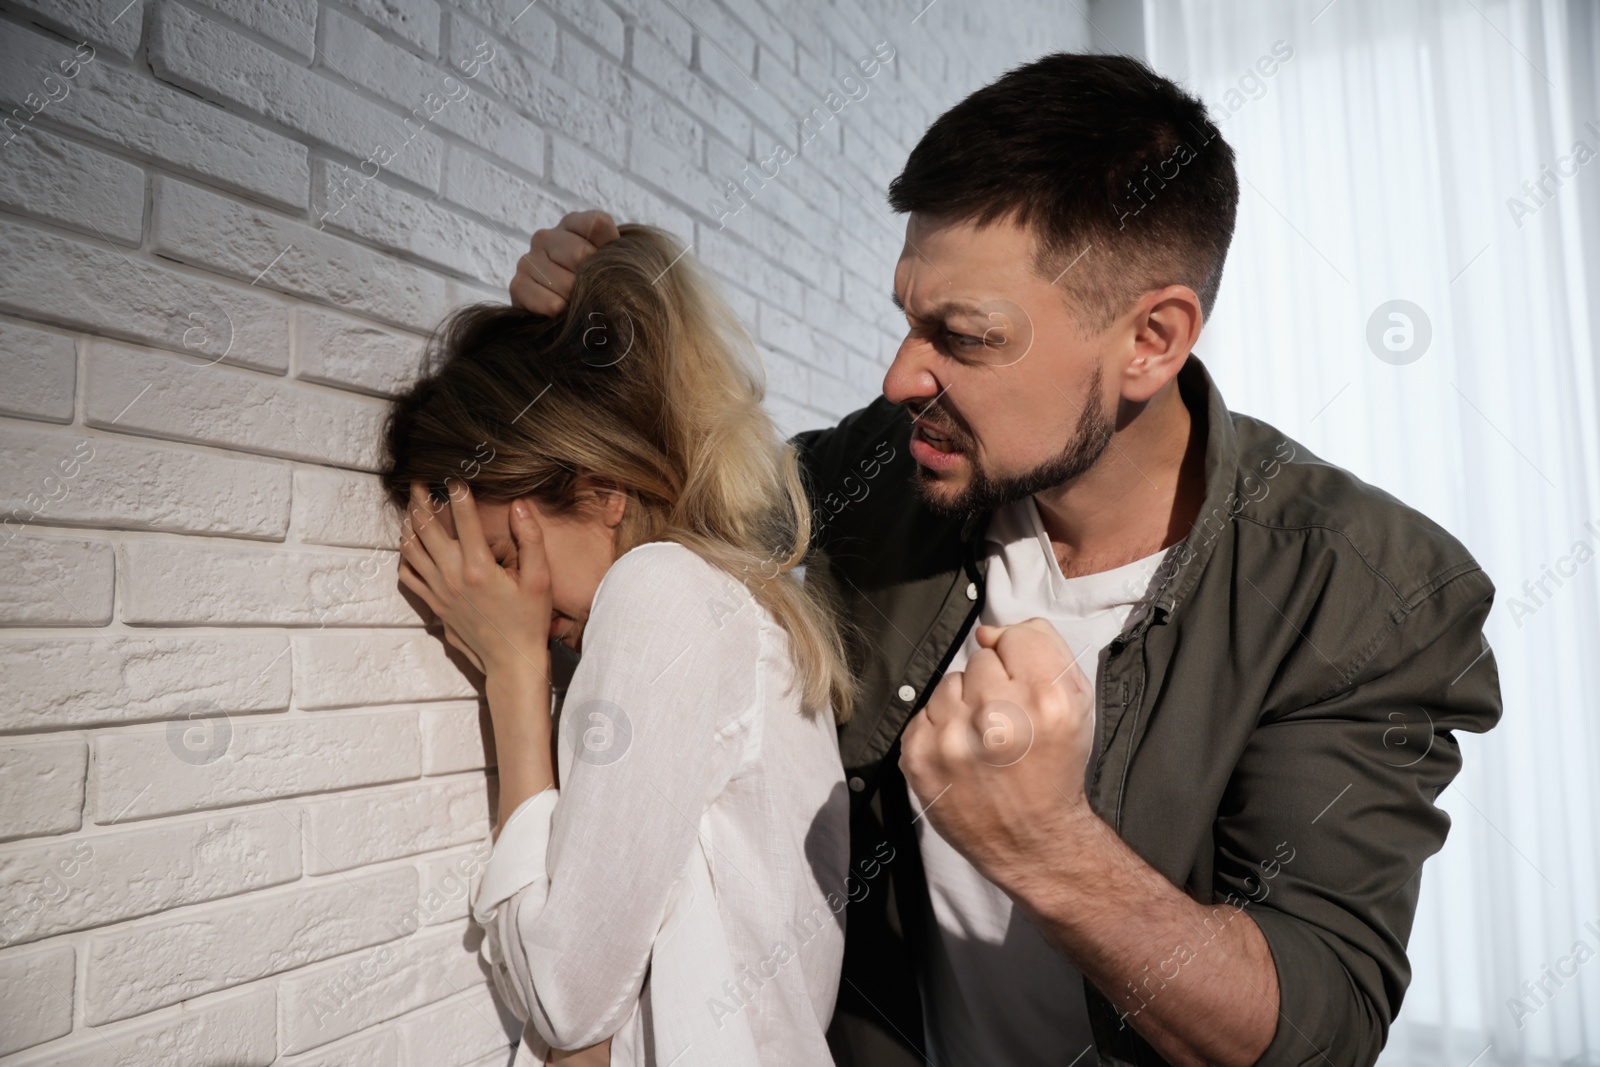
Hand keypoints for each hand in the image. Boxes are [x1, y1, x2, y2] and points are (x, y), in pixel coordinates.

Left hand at [397, 480, 552, 680]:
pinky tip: (411, 543)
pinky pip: (407, 574)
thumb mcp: (541, 580)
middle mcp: (453, 577)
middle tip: (418, 482)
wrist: (510, 660)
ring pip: (411, 548)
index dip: (458, 493)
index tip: (455, 476)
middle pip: (426, 528)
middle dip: (421, 500)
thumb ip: (531, 539)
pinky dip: (405, 555)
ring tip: (412, 506)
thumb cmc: (529, 621)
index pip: (463, 519)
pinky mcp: (433, 604)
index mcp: (479, 567)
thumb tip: (520, 505)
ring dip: (409, 523)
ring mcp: (439, 591)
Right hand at [509, 210, 620, 314]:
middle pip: (581, 254)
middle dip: (592, 279)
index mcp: (572, 224)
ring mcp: (529, 260)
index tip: (609, 264)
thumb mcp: (611, 262)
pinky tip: (562, 311)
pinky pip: (548, 302)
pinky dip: (560, 311)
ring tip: (576, 302)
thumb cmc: (593, 284)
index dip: (610, 249)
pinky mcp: (517, 285)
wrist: (567, 316)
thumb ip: (615, 254)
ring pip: (566, 283)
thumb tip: (610, 269)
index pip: (597, 224)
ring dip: (577, 300)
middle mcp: (546, 237)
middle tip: (593, 290)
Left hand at [899, 619, 1096, 884]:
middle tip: (1006, 724)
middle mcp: (998, 718)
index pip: (1014, 638)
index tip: (1025, 690)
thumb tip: (987, 633)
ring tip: (983, 740)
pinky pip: (922, 712)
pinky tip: (961, 753)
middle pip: (979, 661)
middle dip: (991, 686)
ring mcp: (953, 739)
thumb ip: (1042, 649)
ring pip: (948, 684)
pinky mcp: (919, 757)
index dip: (1020, 662)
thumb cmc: (1055, 768)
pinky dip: (939, 729)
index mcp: (1046, 700)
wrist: (1033, 841)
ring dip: (962, 706)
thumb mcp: (1077, 703)